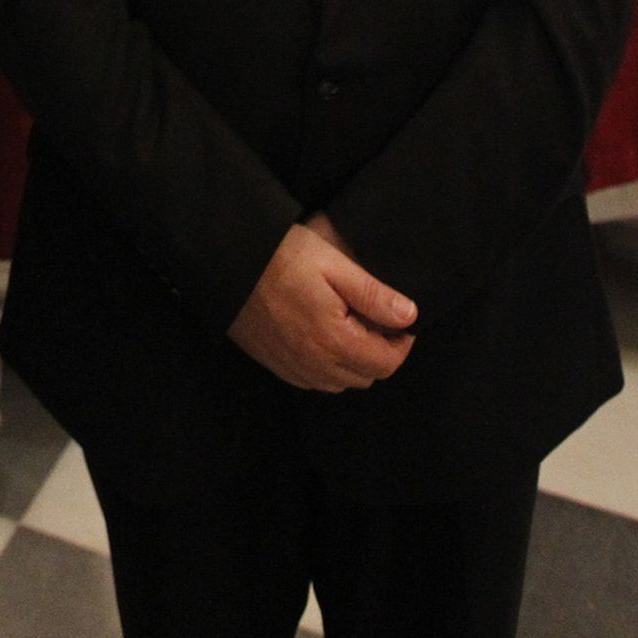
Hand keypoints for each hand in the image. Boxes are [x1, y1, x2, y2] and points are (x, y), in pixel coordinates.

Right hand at [227, 221, 416, 392]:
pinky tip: (323, 334)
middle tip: (376, 317)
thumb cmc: (281, 256)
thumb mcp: (333, 264)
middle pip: (366, 376)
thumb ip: (374, 294)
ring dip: (354, 360)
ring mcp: (294, 369)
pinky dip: (329, 365)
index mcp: (334, 341)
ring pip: (342, 381)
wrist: (228, 260)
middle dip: (380, 351)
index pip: (387, 363)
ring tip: (350, 323)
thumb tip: (409, 316)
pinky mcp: (276, 365)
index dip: (402, 344)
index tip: (403, 321)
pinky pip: (316, 379)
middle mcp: (315, 366)